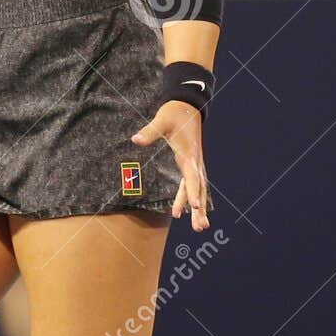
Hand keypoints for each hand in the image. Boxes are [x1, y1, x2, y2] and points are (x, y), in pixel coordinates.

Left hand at [131, 101, 209, 230]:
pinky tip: (189, 212)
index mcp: (189, 154)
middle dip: (200, 208)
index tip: (196, 206)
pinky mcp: (191, 164)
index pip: (193, 176)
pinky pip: (193, 185)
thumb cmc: (174, 114)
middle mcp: (195, 162)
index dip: (194, 192)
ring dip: (199, 209)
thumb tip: (135, 140)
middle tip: (200, 227)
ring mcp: (195, 164)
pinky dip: (192, 198)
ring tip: (200, 228)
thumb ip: (149, 132)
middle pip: (199, 189)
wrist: (187, 106)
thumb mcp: (161, 120)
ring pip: (199, 190)